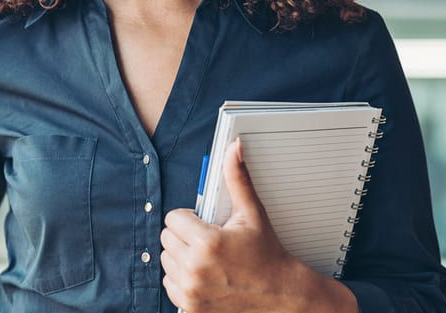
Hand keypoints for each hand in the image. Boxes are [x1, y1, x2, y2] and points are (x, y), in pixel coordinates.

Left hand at [159, 137, 358, 312]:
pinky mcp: (189, 307)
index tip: (204, 223)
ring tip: (206, 258)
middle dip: (184, 235)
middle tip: (207, 240)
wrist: (280, 294)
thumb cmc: (266, 254)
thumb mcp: (252, 213)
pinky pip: (168, 283)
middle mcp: (195, 269)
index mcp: (207, 243)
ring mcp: (191, 291)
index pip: (172, 218)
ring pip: (165, 260)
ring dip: (180, 256)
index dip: (189, 217)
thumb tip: (234, 148)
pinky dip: (180, 278)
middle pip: (166, 238)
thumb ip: (237, 178)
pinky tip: (203, 275)